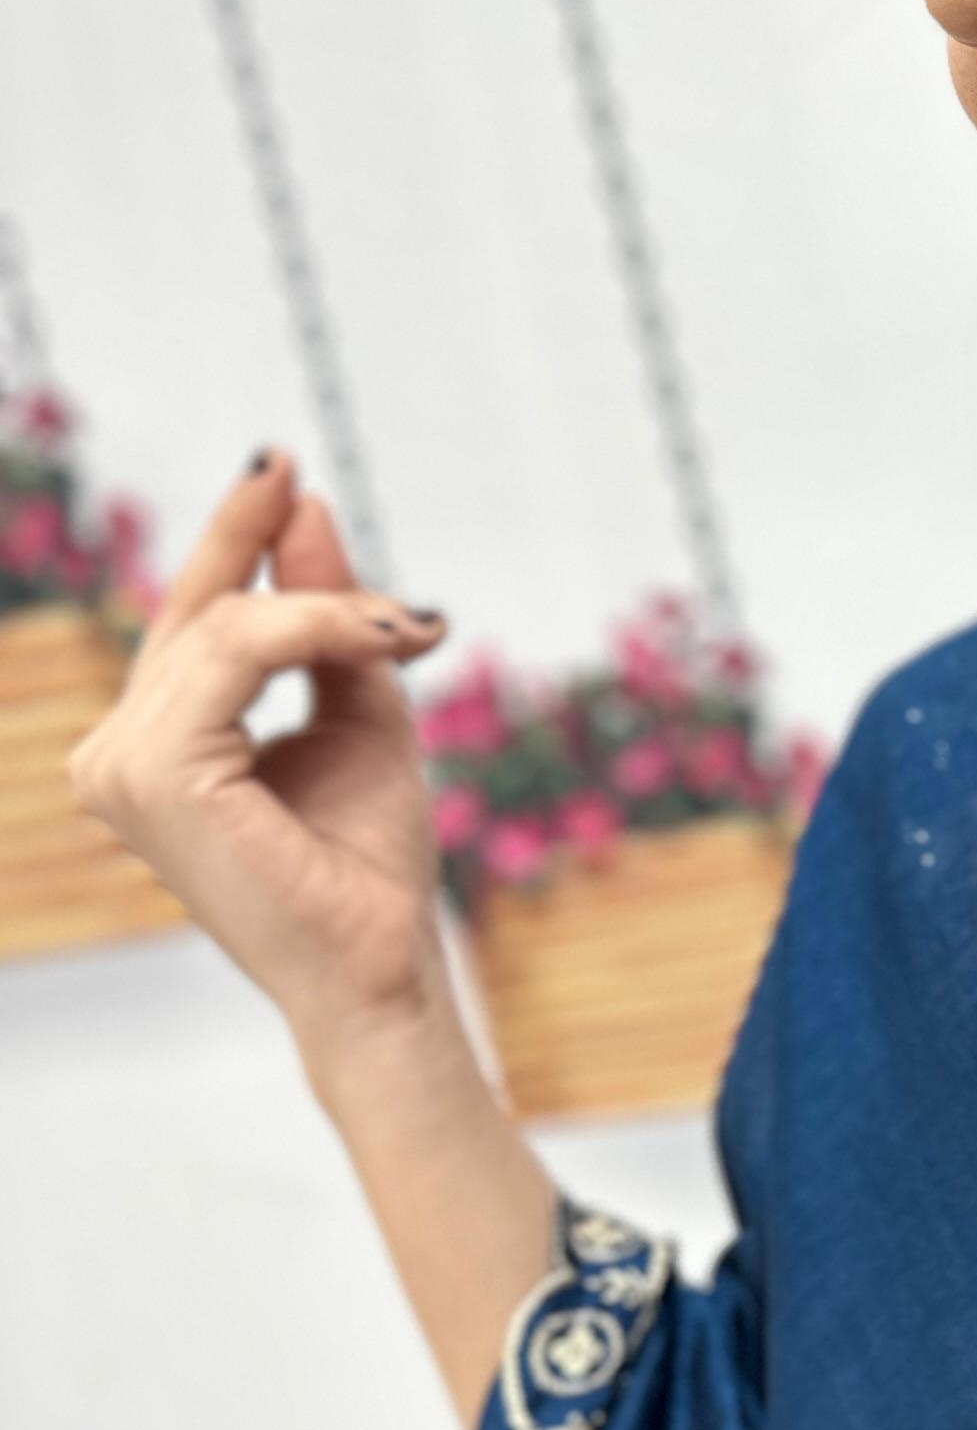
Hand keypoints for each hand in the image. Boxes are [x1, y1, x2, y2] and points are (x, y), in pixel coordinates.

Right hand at [71, 452, 455, 1074]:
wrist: (383, 960)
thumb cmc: (369, 863)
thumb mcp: (358, 710)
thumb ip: (328, 619)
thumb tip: (304, 508)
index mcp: (158, 746)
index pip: (190, 625)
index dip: (229, 541)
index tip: (280, 468)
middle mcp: (118, 755)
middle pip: (198, 613)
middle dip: (257, 541)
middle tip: (295, 469)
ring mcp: (122, 768)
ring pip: (226, 625)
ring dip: (329, 610)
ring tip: (406, 629)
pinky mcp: (157, 773)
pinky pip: (237, 650)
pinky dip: (313, 628)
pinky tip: (381, 638)